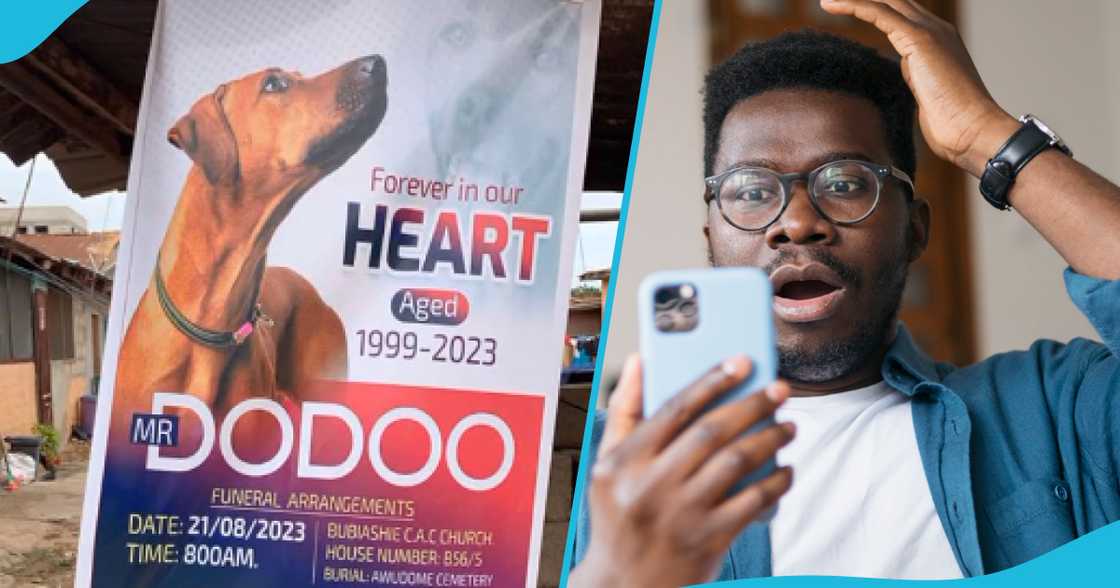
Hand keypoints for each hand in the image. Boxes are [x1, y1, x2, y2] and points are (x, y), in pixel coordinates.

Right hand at [569, 354, 794, 587]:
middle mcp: (652, 485)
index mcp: (624, 460)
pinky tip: (786, 471)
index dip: (712, 380)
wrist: (624, 585)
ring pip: (737, 462)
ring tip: (788, 426)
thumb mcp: (607, 463)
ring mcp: (682, 514)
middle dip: (753, 404)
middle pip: (713, 431)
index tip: (741, 362)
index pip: (675, 408)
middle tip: (779, 389)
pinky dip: (776, 483)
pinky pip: (753, 502)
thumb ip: (623, 410)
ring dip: (771, 439)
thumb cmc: (619, 515)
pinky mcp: (709, 540)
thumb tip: (638, 360)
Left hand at [820, 0, 1018, 175]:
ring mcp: (929, 31)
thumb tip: (906, 91)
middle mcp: (936, 29)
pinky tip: (829, 5)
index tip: (844, 8)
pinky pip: (878, 13)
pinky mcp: (919, 39)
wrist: (973, 131)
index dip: (873, 7)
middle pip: (894, 1)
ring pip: (885, 1)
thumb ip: (915, 84)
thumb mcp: (928, 98)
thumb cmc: (954, 125)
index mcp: (938, 41)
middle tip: (831, 1)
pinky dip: (853, 5)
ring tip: (826, 1)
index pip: (901, 13)